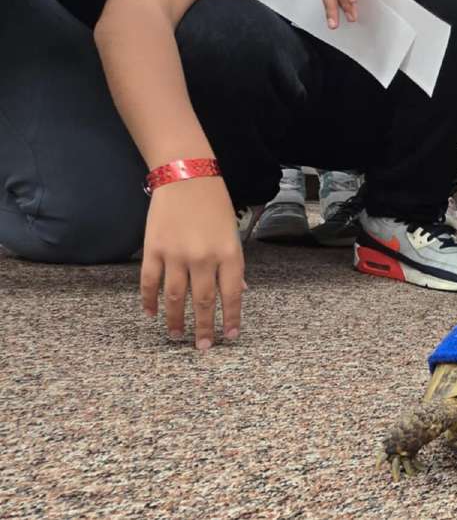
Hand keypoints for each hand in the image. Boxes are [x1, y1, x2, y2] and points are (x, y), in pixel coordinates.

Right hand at [141, 176, 245, 350]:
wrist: (186, 176)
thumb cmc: (214, 205)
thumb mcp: (232, 234)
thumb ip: (234, 265)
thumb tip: (240, 291)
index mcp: (229, 254)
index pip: (232, 295)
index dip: (231, 318)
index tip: (230, 336)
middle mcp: (204, 258)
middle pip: (204, 302)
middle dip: (204, 328)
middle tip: (202, 346)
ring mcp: (177, 255)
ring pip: (175, 298)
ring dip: (175, 320)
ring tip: (176, 335)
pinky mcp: (154, 249)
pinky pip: (150, 282)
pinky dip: (149, 300)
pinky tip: (151, 313)